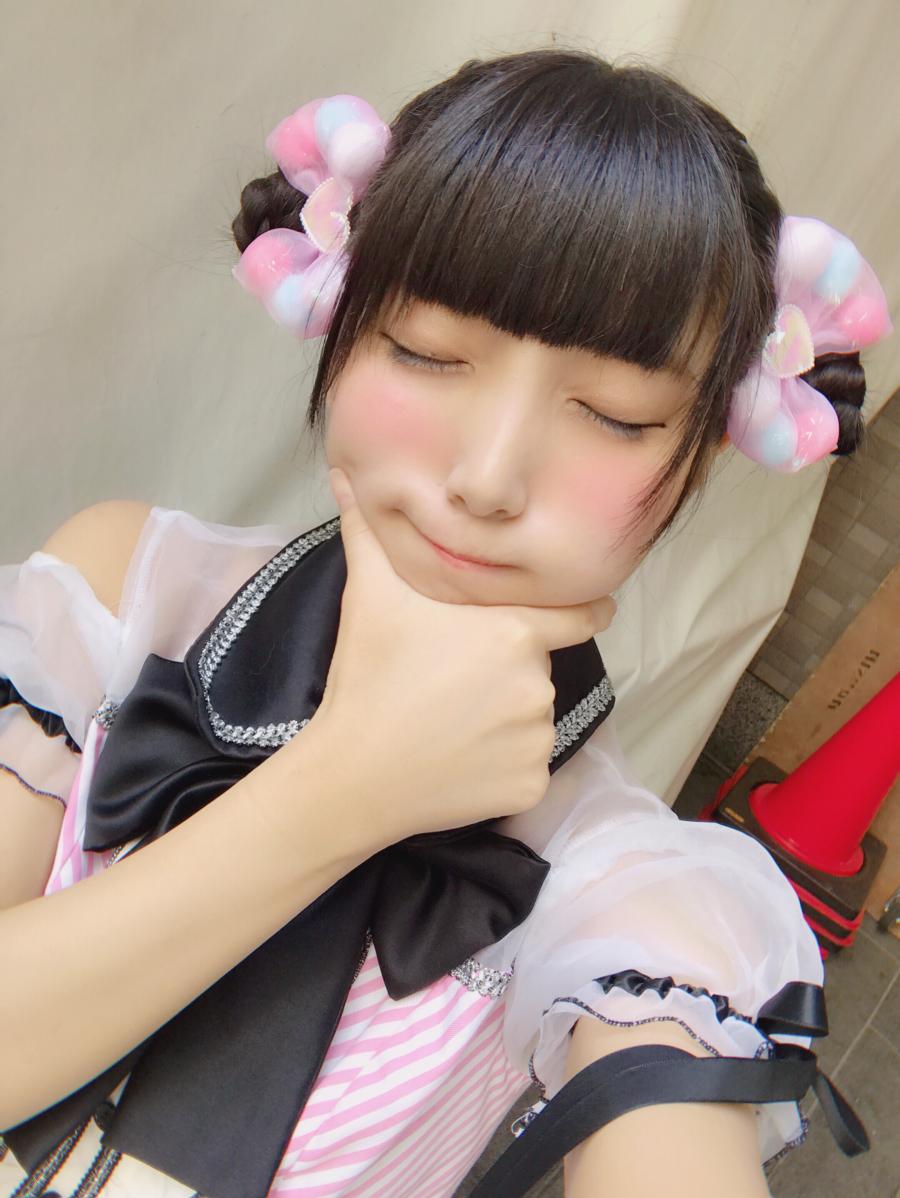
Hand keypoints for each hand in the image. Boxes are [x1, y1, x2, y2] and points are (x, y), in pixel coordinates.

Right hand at [299, 469, 615, 847]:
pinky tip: (458, 761)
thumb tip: (346, 471)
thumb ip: (369, 532)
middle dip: (507, 671)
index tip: (601, 609)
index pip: (578, 615)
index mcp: (515, 633)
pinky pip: (526, 767)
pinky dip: (500, 765)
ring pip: (531, 719)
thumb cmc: (369, 677)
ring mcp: (538, 739)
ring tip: (448, 723)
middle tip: (453, 682)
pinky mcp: (531, 786)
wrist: (354, 774)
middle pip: (536, 669)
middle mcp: (538, 684)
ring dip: (504, 719)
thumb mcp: (369, 595)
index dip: (590, 610)